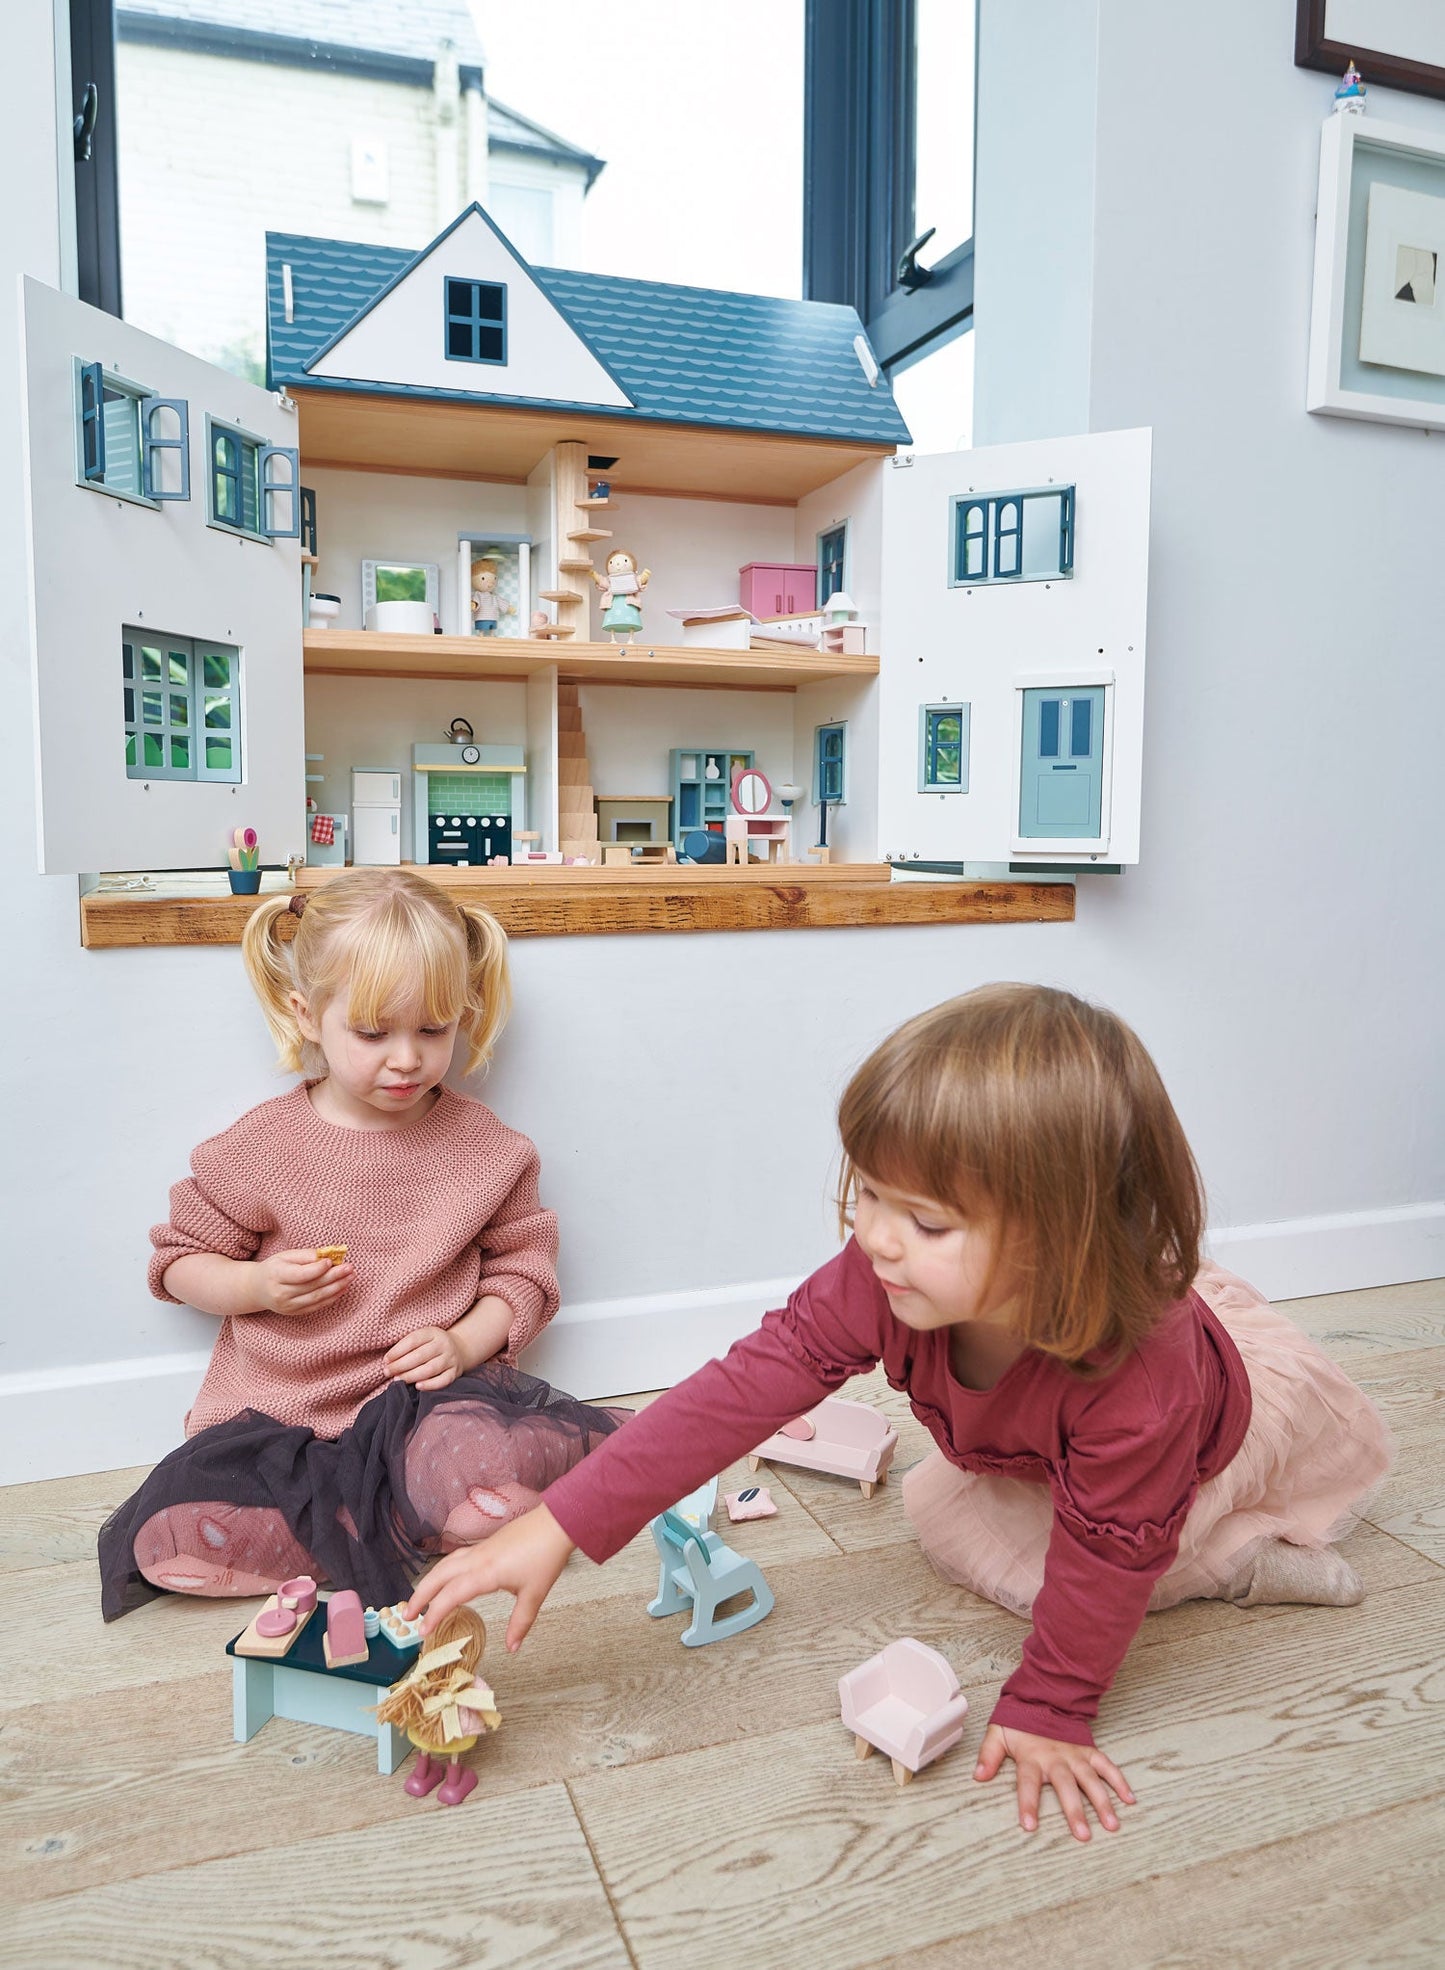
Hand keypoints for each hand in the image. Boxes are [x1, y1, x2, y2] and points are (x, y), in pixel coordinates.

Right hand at [254, 1249, 351, 1315]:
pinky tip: (343, 1288)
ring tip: (351, 1277)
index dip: (318, 1269)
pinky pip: (317, 1305)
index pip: (301, 1275)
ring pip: (317, 1297)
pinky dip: (332, 1297)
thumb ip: (306, 1255)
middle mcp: (281, 1293)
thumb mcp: (285, 1256)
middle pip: (312, 1286)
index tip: (332, 1261)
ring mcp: (288, 1306)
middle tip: (350, 1268)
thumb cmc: (275, 1268)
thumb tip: (328, 1255)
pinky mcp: (295, 1313)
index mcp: (276, 1275)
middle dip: (334, 1277)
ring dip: (337, 1287)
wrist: (257, 1289)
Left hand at [383, 1325, 465, 1390]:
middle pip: (420, 1356)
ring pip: (430, 1369)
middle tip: (387, 1372)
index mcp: (432, 1332)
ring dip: (411, 1376)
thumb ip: (406, 1347)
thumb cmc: (431, 1346)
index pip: (412, 1341)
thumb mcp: (422, 1338)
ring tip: (397, 1379)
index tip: (385, 1360)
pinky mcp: (454, 1372)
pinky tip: (417, 1386)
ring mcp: (450, 1359)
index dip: (397, 1351)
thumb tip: (387, 1363)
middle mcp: (443, 1344)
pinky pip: (443, 1381)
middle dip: (400, 1365)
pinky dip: (430, 1385)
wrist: (458, 1349)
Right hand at [404, 1504, 573, 1650]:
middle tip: (407, 1615)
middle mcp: (477, 1559)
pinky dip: (443, 1570)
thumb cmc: (546, 1556)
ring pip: (446, 1564)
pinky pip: (456, 1558)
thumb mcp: (534, 1594)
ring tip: (420, 1598)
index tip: (422, 1631)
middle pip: (439, 1576)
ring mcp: (480, 1549)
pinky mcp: (486, 1544)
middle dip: (421, 1595)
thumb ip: (520, 1622)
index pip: (451, 1595)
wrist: (557, 1522)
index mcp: (486, 1573)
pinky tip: (445, 1577)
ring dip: (430, 1581)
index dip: (435, 1614)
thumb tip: (512, 1647)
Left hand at [974, 1724, 1134, 1840]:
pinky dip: (1119, 1781)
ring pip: (1091, 1780)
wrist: (1044, 1697)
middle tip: (1083, 1835)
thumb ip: (988, 1755)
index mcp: (1032, 1756)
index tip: (1029, 1825)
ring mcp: (1075, 1755)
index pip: (1028, 1782)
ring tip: (1112, 1825)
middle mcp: (1056, 1758)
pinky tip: (1130, 1800)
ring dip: (1102, 1802)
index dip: (1028, 1803)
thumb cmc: (1020, 1723)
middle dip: (1074, 1810)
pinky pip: (1107, 1766)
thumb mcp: (998, 1734)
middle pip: (1065, 1786)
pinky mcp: (1089, 1752)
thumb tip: (978, 1776)